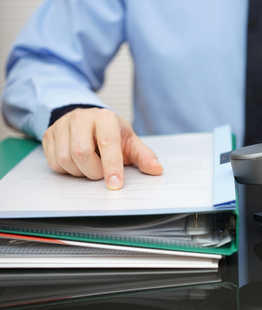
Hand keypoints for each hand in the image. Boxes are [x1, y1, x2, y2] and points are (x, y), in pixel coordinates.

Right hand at [42, 108, 162, 189]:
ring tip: (90, 166)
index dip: (111, 166)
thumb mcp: (130, 142)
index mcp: (105, 118)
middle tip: (102, 172)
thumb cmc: (112, 134)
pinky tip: (77, 164)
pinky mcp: (48, 135)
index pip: (107, 143)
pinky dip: (67, 170)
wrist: (89, 121)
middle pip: (81, 153)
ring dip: (80, 172)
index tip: (115, 184)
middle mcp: (81, 118)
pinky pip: (53, 162)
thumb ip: (143, 156)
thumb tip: (156, 169)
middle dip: (93, 171)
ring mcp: (62, 125)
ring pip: (65, 159)